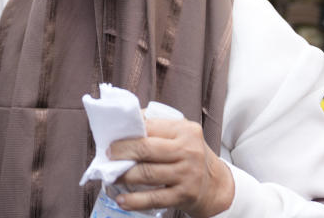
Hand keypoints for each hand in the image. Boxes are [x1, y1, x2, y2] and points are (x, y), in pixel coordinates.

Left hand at [108, 118, 234, 217]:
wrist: (215, 185)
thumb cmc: (190, 155)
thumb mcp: (181, 135)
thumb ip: (157, 127)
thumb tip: (124, 123)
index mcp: (186, 130)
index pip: (150, 126)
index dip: (128, 132)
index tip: (112, 138)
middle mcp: (188, 151)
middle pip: (146, 149)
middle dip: (121, 152)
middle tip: (108, 154)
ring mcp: (187, 174)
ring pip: (146, 174)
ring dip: (123, 175)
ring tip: (110, 175)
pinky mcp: (184, 195)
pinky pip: (154, 198)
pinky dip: (134, 200)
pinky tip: (122, 199)